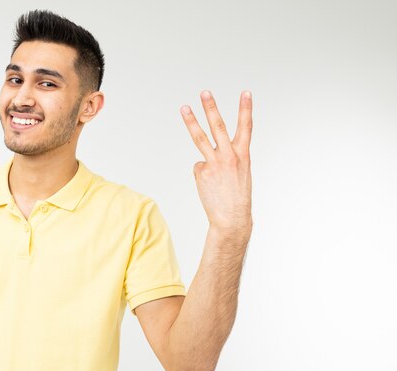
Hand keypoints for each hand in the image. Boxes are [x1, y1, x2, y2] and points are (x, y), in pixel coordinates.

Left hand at [180, 90, 252, 232]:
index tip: (246, 92)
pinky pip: (199, 167)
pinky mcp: (202, 172)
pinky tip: (209, 186)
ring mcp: (214, 163)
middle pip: (218, 127)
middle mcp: (229, 156)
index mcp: (243, 155)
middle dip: (211, 108)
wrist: (232, 218)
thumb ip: (229, 158)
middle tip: (204, 92)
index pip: (246, 127)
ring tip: (184, 107)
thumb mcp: (241, 173)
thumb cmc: (237, 197)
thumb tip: (206, 156)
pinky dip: (203, 174)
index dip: (246, 109)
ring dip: (191, 121)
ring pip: (200, 138)